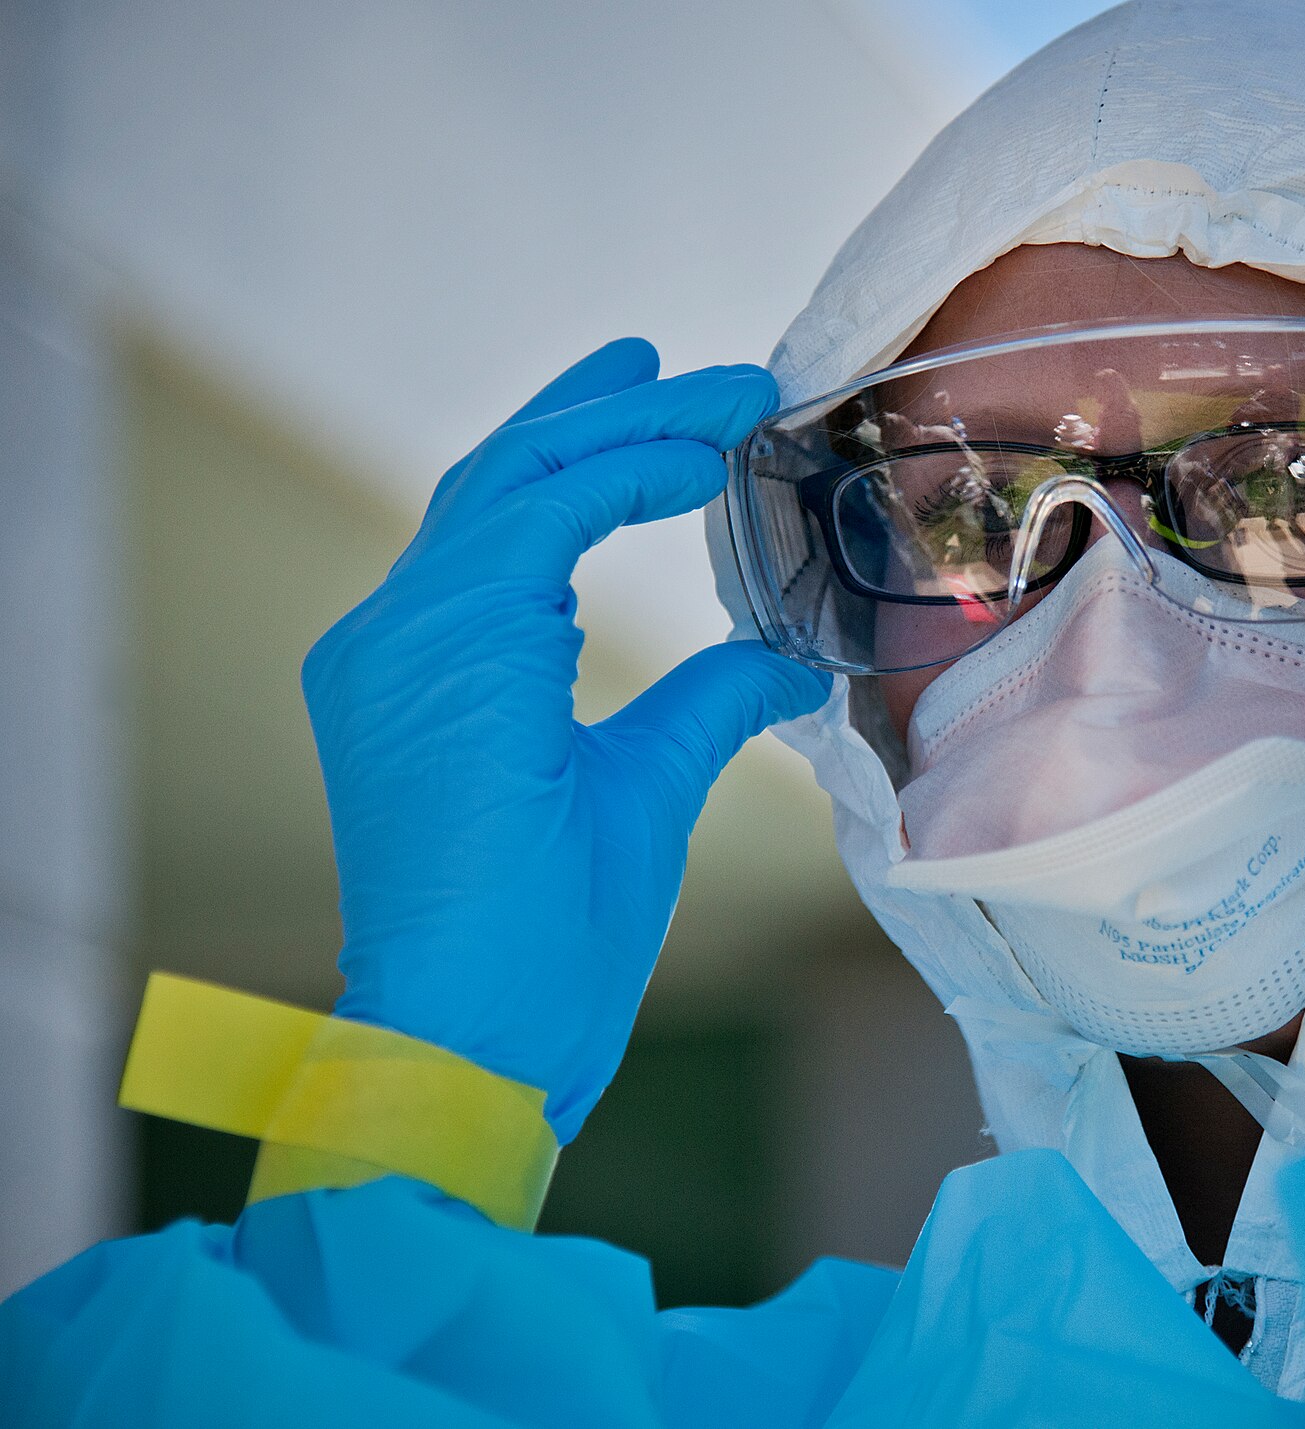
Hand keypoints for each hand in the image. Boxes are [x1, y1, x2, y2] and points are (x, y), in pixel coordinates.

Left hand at [304, 340, 829, 1141]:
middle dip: (604, 415)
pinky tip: (575, 507)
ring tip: (631, 385)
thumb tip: (788, 654)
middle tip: (698, 374)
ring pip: (470, 514)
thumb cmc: (550, 939)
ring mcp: (379, 664)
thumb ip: (715, 698)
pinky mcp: (386, 700)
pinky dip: (524, 523)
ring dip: (557, 451)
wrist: (451, 1049)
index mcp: (459, 645)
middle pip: (504, 477)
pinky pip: (454, 574)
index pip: (555, 494)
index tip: (743, 417)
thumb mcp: (648, 800)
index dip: (654, 445)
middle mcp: (396, 634)